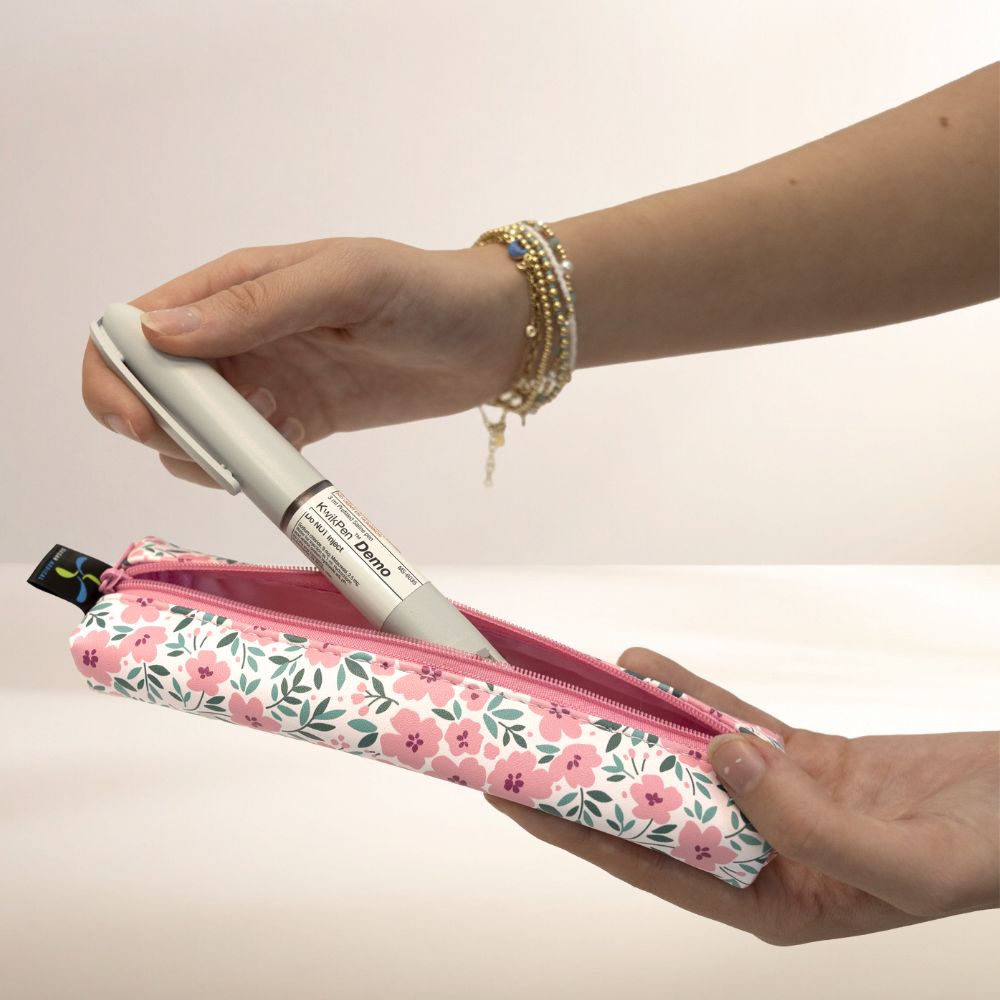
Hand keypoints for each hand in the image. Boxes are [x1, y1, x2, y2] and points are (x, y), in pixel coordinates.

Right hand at [82, 237, 528, 485]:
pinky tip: (285, 451)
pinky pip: (245, 452)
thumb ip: (258, 305)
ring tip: (261, 443)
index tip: (146, 420)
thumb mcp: (345, 280)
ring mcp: (265, 380)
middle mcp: (236, 333)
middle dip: (156, 426)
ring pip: (192, 428)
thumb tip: (161, 332)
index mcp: (231, 285)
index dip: (118, 377)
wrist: (487, 336)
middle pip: (151, 387)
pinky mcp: (297, 419)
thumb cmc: (423, 291)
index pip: (131, 327)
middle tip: (210, 449)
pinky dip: (246, 465)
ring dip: (203, 452)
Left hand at [485, 646, 999, 943]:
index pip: (648, 866)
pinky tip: (646, 669)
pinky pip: (732, 719)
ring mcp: (780, 804)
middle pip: (654, 809)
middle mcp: (762, 855)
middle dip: (591, 775)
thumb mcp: (899, 860)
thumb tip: (722, 756)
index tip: (516, 800)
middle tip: (527, 737)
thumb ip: (809, 822)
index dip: (576, 830)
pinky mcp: (803, 761)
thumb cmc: (986, 853)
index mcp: (771, 904)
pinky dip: (689, 694)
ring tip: (572, 693)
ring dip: (634, 725)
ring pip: (686, 759)